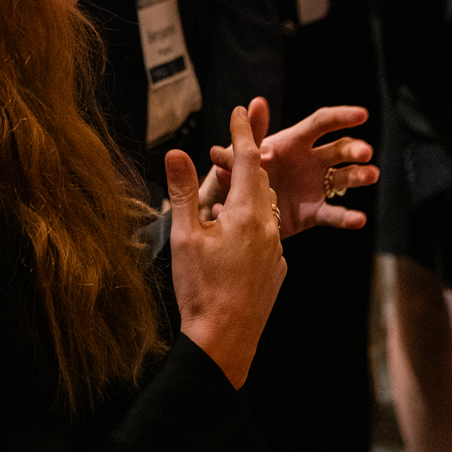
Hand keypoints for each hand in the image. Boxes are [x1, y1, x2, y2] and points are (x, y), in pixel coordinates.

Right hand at [167, 106, 284, 388]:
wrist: (224, 341)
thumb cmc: (201, 289)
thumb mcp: (185, 237)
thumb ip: (184, 192)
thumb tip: (175, 153)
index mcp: (247, 214)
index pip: (247, 161)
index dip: (242, 133)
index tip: (241, 110)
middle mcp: (269, 228)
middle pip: (259, 183)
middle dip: (246, 162)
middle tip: (233, 146)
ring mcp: (276, 251)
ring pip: (264, 210)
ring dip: (248, 196)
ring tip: (228, 193)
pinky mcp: (276, 270)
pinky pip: (266, 237)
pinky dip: (251, 226)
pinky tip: (233, 237)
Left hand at [203, 97, 379, 235]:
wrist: (238, 211)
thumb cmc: (240, 174)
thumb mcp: (245, 153)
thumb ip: (252, 132)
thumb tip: (257, 102)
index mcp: (295, 143)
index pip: (322, 124)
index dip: (341, 117)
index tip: (362, 114)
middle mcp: (311, 162)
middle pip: (339, 150)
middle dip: (355, 149)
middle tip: (365, 153)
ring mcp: (316, 187)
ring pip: (344, 178)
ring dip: (360, 175)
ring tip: (371, 175)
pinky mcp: (314, 213)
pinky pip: (334, 215)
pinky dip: (347, 218)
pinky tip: (359, 219)